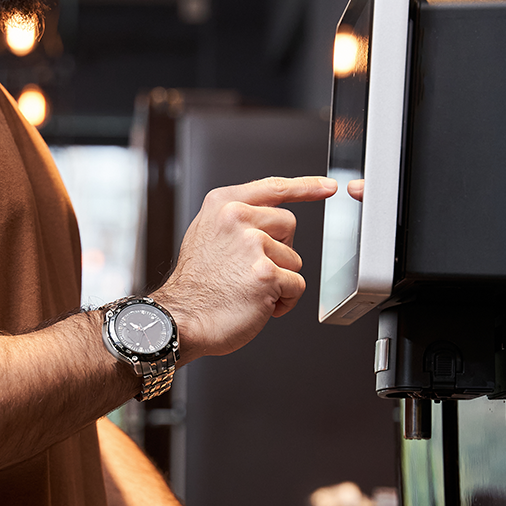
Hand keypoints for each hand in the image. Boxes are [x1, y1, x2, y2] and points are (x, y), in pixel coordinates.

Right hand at [150, 176, 342, 359]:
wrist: (179, 319)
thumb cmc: (195, 286)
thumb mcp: (207, 235)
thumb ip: (236, 220)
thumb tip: (269, 218)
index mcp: (223, 205)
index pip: (274, 187)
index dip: (306, 187)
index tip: (327, 187)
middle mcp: (236, 218)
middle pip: (289, 223)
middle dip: (279, 248)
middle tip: (248, 268)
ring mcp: (252, 244)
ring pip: (293, 257)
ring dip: (279, 278)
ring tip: (248, 289)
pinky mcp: (266, 273)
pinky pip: (296, 285)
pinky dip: (283, 301)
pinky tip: (258, 304)